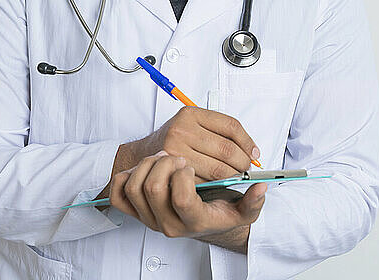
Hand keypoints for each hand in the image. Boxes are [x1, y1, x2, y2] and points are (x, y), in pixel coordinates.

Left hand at [109, 151, 266, 238]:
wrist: (197, 222)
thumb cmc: (218, 212)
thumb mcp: (242, 211)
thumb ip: (253, 202)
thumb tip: (261, 187)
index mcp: (194, 221)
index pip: (181, 200)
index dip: (184, 178)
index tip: (191, 165)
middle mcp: (168, 223)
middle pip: (154, 189)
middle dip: (166, 164)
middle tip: (179, 156)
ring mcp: (148, 218)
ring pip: (135, 187)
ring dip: (148, 164)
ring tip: (164, 156)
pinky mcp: (134, 211)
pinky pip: (117, 194)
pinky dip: (124, 176)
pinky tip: (143, 168)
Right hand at [128, 107, 259, 182]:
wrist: (145, 154)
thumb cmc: (176, 141)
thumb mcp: (195, 125)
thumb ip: (221, 132)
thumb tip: (252, 152)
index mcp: (191, 113)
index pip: (231, 126)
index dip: (247, 142)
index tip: (254, 154)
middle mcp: (182, 129)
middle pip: (227, 149)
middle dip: (242, 163)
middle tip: (245, 169)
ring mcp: (175, 150)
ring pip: (219, 169)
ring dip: (232, 177)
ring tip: (234, 177)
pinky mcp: (174, 173)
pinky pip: (205, 182)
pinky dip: (216, 186)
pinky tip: (216, 184)